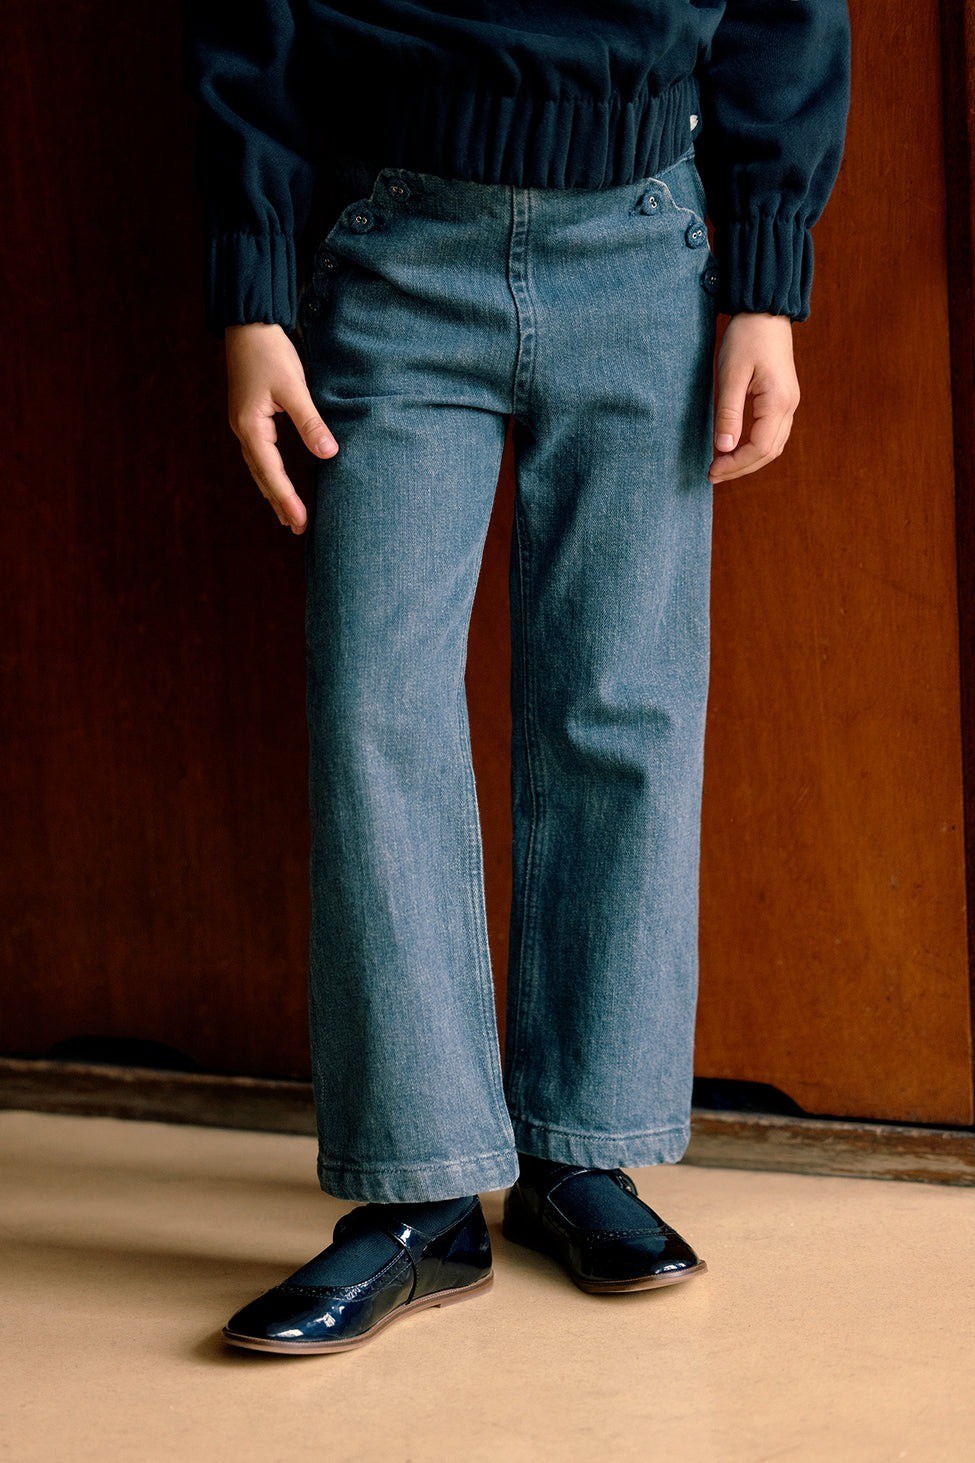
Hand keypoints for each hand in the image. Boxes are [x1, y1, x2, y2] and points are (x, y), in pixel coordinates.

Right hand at [225, 323, 338, 533]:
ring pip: (259, 468)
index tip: (301, 522)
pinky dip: (269, 474)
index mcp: (251, 427)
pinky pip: (260, 455)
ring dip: (273, 492)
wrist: (248, 325)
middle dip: (279, 503)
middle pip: (262, 477)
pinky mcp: (249, 418)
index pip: (271, 473)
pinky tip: (277, 482)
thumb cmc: (270, 352)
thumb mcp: (293, 386)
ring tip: (287, 516)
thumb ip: (310, 421)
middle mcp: (243, 431)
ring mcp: (244, 425)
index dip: (287, 499)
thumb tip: (329, 453)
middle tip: (297, 529)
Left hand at [708, 312, 800, 483]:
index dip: (735, 464)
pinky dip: (754, 447)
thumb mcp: (730, 375)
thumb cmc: (745, 338)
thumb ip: (728, 414)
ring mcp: (789, 403)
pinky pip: (772, 433)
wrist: (765, 311)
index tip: (711, 470)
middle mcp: (790, 406)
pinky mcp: (783, 399)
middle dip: (740, 468)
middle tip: (712, 474)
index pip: (759, 448)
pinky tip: (735, 449)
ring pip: (773, 446)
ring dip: (748, 460)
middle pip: (768, 452)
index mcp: (778, 402)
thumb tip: (723, 449)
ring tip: (721, 465)